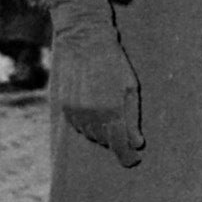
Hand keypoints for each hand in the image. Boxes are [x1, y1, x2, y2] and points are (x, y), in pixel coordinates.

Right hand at [50, 0, 143, 167]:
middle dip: (117, 142)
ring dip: (103, 134)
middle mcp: (92, 115)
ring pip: (91, 135)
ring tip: (111, 119)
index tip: (134, 159)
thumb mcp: (131, 87)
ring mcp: (76, 113)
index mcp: (113, 110)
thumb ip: (133, 117)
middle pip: (106, 142)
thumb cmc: (113, 63)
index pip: (121, 145)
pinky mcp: (64, 108)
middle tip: (126, 137)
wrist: (83, 42)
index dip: (128, 156)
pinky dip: (89, 125)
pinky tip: (96, 112)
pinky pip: (79, 127)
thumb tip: (137, 143)